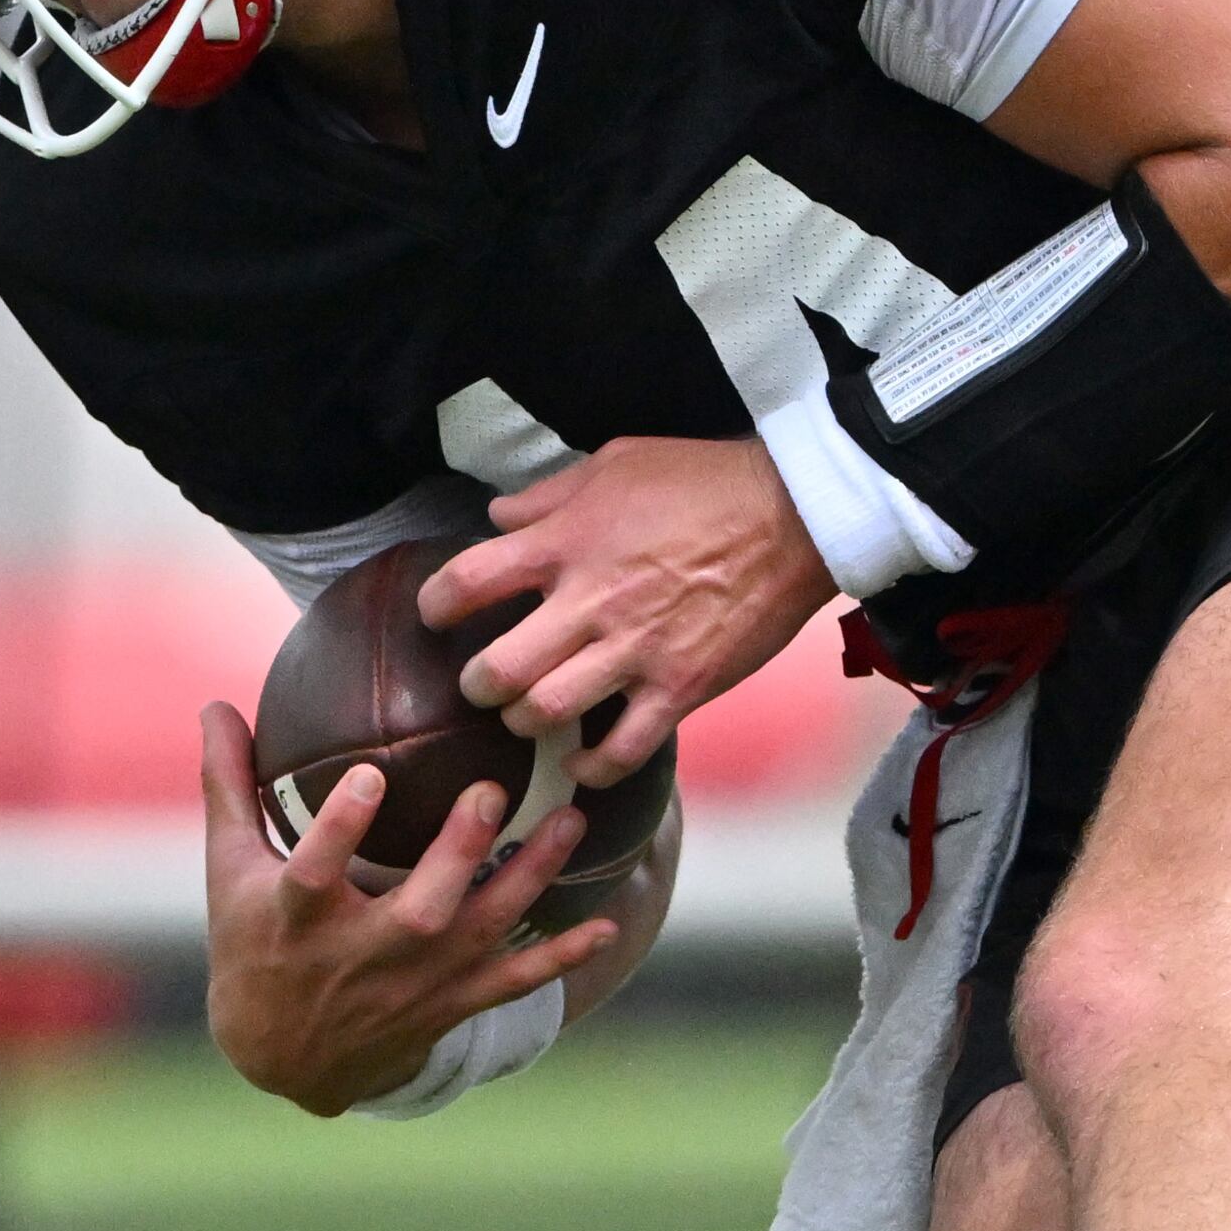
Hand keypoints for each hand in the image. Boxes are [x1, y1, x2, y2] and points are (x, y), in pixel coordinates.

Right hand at [196, 701, 616, 1116]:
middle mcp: (360, 955)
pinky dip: (559, 959)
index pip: (315, 872)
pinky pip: (511, 983)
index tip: (368, 775)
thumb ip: (228, 786)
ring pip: (480, 934)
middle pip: (419, 909)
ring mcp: (411, 984)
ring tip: (570, 822)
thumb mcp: (229, 872)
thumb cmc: (253, 947)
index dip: (340, 829)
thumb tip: (215, 703)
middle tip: (491, 792)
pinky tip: (607, 926)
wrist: (282, 1060)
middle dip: (458, 855)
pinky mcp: (446, 1004)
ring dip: (529, 881)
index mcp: (298, 919)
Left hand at [416, 435, 834, 781]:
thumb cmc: (703, 482)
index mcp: (567, 544)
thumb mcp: (615, 462)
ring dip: (526, 722)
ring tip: (530, 714)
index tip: (438, 613)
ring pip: (548, 713)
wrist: (794, 517)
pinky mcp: (679, 688)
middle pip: (498, 669)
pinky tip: (581, 762)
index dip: (437, 604)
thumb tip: (496, 518)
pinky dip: (592, 768)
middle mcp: (590, 603)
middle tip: (484, 682)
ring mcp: (635, 652)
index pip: (467, 582)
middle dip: (477, 685)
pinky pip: (622, 751)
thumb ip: (548, 496)